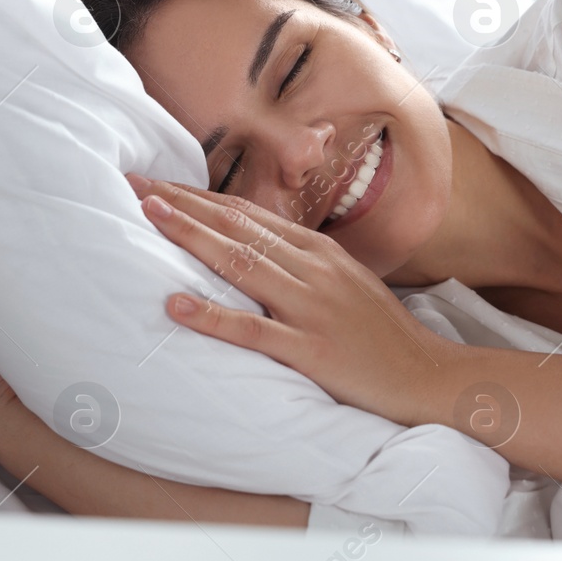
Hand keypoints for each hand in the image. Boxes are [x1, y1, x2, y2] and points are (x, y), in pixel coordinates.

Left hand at [127, 172, 456, 425]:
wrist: (428, 377)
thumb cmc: (381, 336)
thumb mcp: (344, 283)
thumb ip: (301, 264)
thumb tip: (252, 249)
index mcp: (318, 252)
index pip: (246, 214)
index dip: (198, 196)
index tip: (157, 183)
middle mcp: (312, 269)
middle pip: (236, 227)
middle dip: (181, 203)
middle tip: (133, 184)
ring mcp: (311, 308)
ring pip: (240, 264)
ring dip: (190, 237)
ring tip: (146, 216)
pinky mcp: (311, 350)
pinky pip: (252, 331)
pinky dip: (211, 316)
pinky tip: (175, 303)